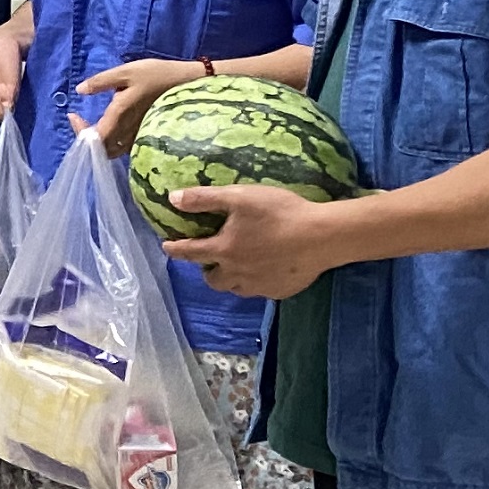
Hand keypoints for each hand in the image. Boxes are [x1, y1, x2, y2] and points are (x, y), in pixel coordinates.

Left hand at [77, 57, 200, 153]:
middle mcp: (129, 132)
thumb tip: (80, 90)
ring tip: (93, 124)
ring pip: (114, 150)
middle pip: (102, 149)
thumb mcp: (127, 71)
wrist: (190, 83)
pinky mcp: (148, 135)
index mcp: (121, 116)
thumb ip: (102, 81)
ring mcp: (140, 136)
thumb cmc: (157, 74)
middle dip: (87, 138)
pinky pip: (126, 147)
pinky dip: (113, 142)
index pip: (94, 137)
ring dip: (100, 142)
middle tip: (80, 119)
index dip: (80, 131)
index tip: (73, 115)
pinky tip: (112, 126)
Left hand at [161, 183, 343, 297]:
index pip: (191, 252)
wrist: (322, 237)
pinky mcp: (280, 291)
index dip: (175, 249)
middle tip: (211, 258)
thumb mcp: (238, 197)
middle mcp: (238, 273)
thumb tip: (172, 199)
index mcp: (224, 250)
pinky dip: (254, 282)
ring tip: (236, 265)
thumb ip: (204, 198)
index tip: (167, 247)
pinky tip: (264, 270)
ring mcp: (260, 286)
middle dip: (206, 270)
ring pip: (235, 288)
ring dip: (230, 279)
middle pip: (212, 279)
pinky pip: (259, 291)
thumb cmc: (279, 212)